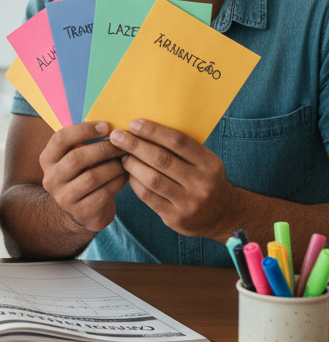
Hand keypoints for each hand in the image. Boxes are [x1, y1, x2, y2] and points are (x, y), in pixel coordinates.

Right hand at [39, 121, 128, 233]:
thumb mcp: (75, 158)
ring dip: (113, 166)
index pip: (61, 138)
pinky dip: (117, 182)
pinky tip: (126, 175)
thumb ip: (82, 142)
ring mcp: (63, 198)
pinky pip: (103, 194)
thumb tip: (109, 121)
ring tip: (127, 159)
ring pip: (92, 177)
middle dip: (103, 149)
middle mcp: (50, 178)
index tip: (106, 126)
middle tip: (123, 144)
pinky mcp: (80, 212)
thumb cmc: (82, 175)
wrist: (80, 211)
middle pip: (77, 158)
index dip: (84, 130)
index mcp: (47, 159)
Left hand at [110, 119, 240, 239]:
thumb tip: (145, 128)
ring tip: (121, 155)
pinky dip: (134, 182)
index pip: (178, 141)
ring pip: (152, 178)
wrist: (225, 218)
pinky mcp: (175, 218)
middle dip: (135, 145)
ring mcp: (189, 203)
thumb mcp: (206, 164)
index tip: (133, 124)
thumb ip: (184, 150)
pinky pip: (148, 196)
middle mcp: (202, 183)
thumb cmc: (207, 181)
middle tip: (117, 136)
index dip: (153, 131)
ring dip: (131, 164)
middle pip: (161, 159)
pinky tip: (128, 173)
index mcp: (210, 164)